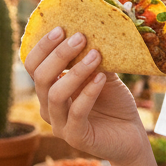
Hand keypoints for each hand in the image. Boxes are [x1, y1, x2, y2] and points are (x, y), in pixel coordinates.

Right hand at [24, 27, 147, 165]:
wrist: (132, 135)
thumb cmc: (114, 103)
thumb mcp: (102, 75)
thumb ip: (91, 58)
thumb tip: (89, 29)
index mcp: (49, 90)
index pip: (33, 66)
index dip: (42, 47)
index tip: (61, 27)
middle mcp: (48, 108)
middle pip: (40, 77)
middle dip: (58, 54)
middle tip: (79, 37)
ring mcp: (60, 125)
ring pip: (56, 94)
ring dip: (76, 72)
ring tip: (96, 55)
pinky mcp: (76, 137)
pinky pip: (76, 112)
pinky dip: (89, 92)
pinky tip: (102, 78)